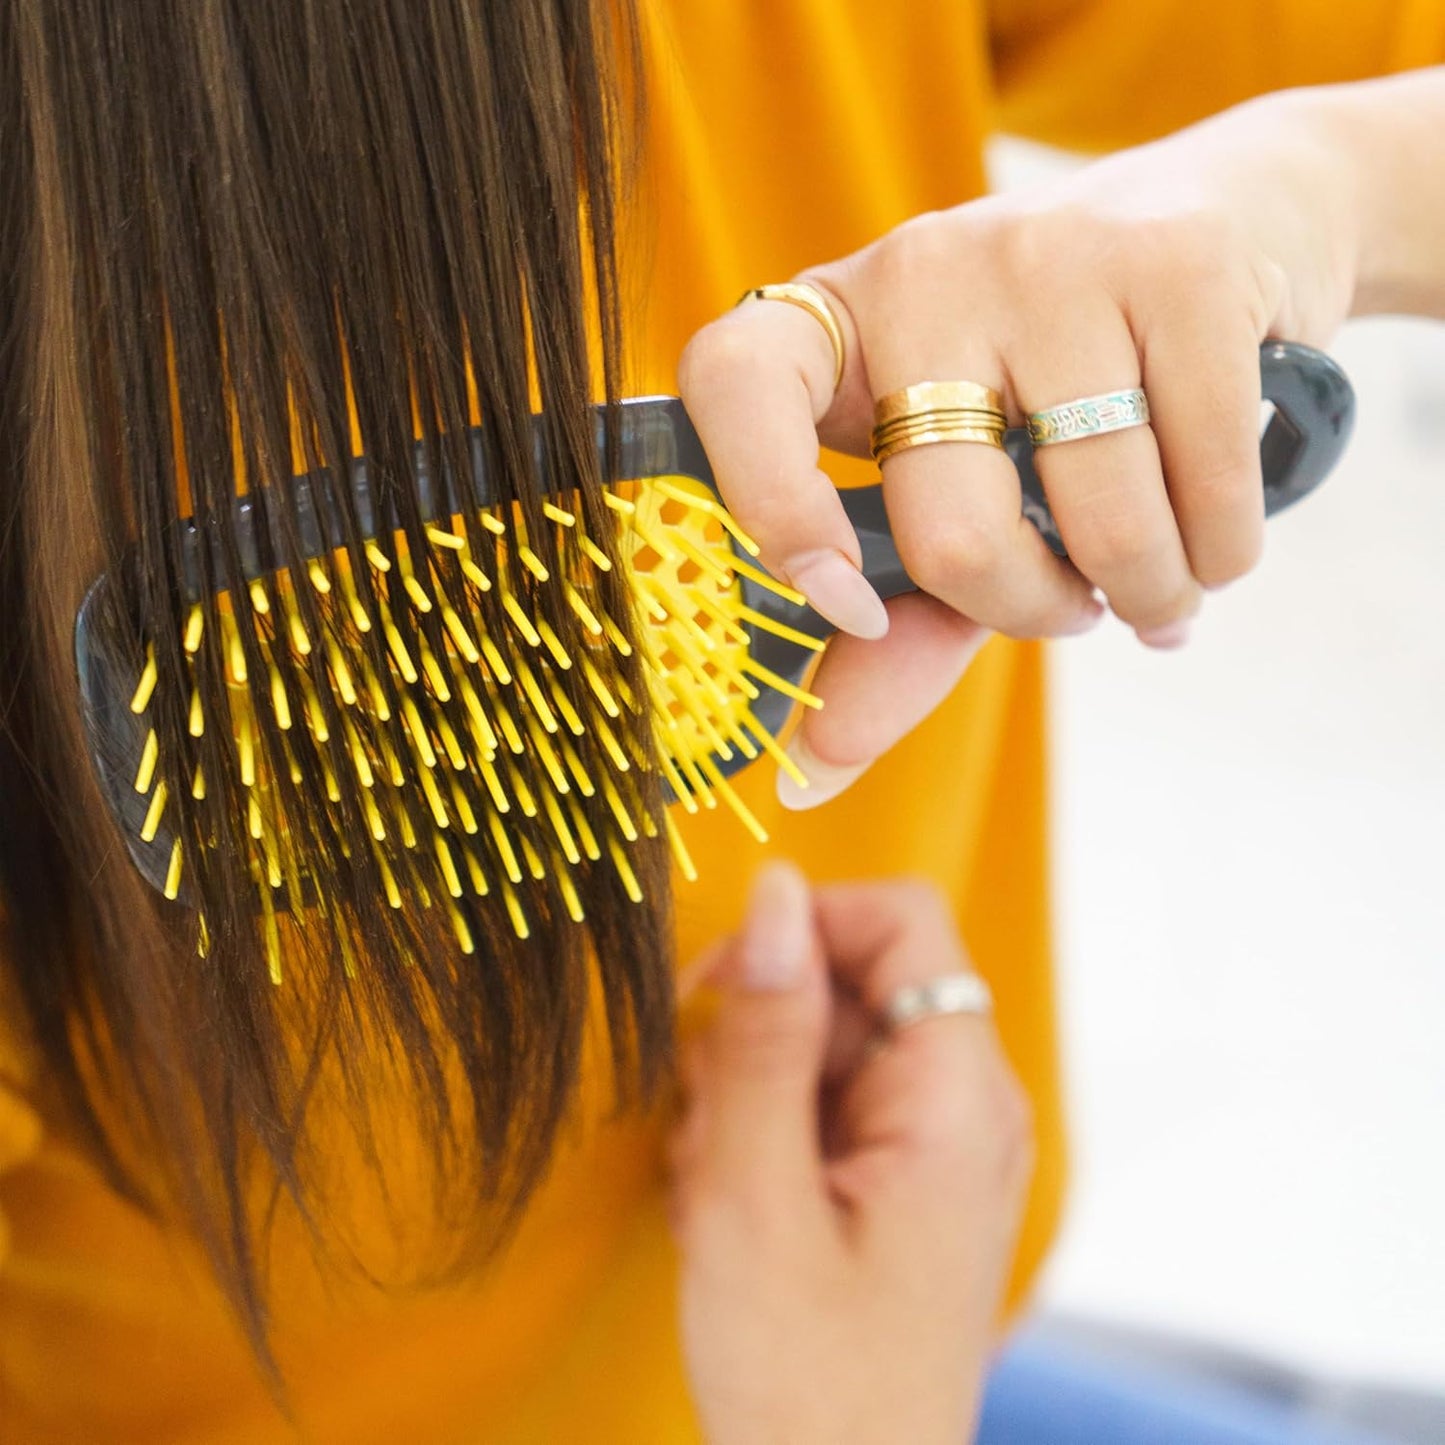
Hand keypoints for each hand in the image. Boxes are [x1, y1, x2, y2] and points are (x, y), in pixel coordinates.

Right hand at [671, 864, 1032, 1444]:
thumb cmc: (810, 1385)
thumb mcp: (755, 1198)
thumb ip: (762, 1037)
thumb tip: (774, 893)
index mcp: (958, 1098)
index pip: (900, 921)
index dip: (805, 928)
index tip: (723, 990)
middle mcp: (964, 1106)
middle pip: (851, 984)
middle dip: (759, 1036)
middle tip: (710, 1132)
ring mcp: (935, 1144)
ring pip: (823, 1044)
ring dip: (748, 1095)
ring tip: (720, 1190)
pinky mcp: (900, 1177)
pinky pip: (823, 1102)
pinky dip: (763, 1135)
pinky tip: (735, 1206)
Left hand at [680, 86, 1367, 804]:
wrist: (1234, 227)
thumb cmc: (1059, 402)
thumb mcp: (956, 505)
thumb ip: (889, 636)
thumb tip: (811, 776)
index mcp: (831, 331)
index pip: (733, 383)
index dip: (770, 505)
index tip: (844, 605)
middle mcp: (918, 273)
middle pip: (951, 527)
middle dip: (1033, 614)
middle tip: (1071, 609)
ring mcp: (1045, 252)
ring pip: (1097, 516)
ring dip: (1146, 591)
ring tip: (1158, 577)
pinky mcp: (1175, 258)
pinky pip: (1206, 477)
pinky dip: (1222, 550)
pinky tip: (1214, 537)